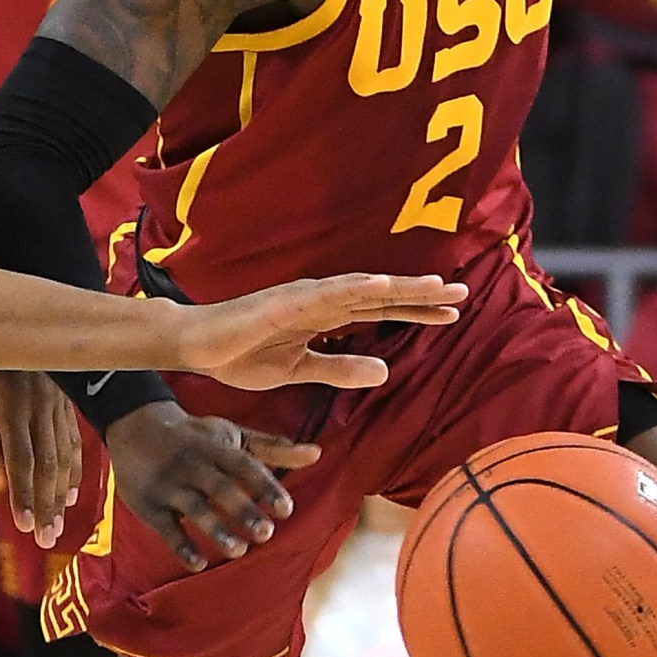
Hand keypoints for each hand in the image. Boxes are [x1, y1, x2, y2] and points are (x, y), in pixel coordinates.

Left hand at [0, 369, 79, 544]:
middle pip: (48, 464)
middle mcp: (39, 404)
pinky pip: (72, 439)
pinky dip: (74, 468)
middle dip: (47, 505)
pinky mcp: (61, 398)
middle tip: (47, 540)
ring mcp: (55, 401)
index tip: (26, 526)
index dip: (25, 494)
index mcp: (11, 403)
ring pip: (64, 454)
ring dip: (62, 494)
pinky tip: (71, 493)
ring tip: (58, 526)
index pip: (22, 459)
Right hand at [106, 401, 317, 570]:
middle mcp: (192, 464)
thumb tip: (318, 454)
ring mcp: (169, 485)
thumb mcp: (233, 436)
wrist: (135, 424)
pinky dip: (181, 546)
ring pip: (194, 509)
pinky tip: (198, 564)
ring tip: (239, 551)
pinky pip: (165, 528)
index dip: (265, 486)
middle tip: (266, 534)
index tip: (286, 508)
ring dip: (216, 530)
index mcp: (216, 448)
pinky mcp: (148, 505)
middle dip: (242, 511)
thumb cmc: (196, 436)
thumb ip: (273, 449)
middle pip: (220, 488)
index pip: (244, 466)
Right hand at [171, 274, 465, 390]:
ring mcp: (302, 299)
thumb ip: (338, 368)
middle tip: (462, 294)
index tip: (451, 314)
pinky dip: (352, 288)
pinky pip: (323, 296)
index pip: (378, 313)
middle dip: (419, 295)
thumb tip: (384, 370)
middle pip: (378, 296)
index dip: (414, 312)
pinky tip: (379, 286)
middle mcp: (320, 300)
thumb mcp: (299, 371)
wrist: (195, 347)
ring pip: (360, 291)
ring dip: (397, 287)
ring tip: (435, 287)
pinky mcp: (283, 305)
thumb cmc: (240, 354)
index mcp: (324, 316)